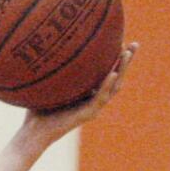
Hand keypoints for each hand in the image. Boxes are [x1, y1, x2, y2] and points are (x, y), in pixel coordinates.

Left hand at [19, 42, 138, 147]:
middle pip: (116, 77)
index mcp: (87, 91)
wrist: (34, 132)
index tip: (120, 38)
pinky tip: (112, 72)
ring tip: (127, 53)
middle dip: (126, 61)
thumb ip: (50, 65)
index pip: (106, 71)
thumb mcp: (45, 81)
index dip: (114, 57)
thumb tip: (44, 39)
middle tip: (135, 44)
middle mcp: (93, 98)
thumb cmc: (36, 106)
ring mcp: (92, 107)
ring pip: (114, 86)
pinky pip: (100, 97)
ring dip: (122, 69)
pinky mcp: (87, 114)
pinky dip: (107, 84)